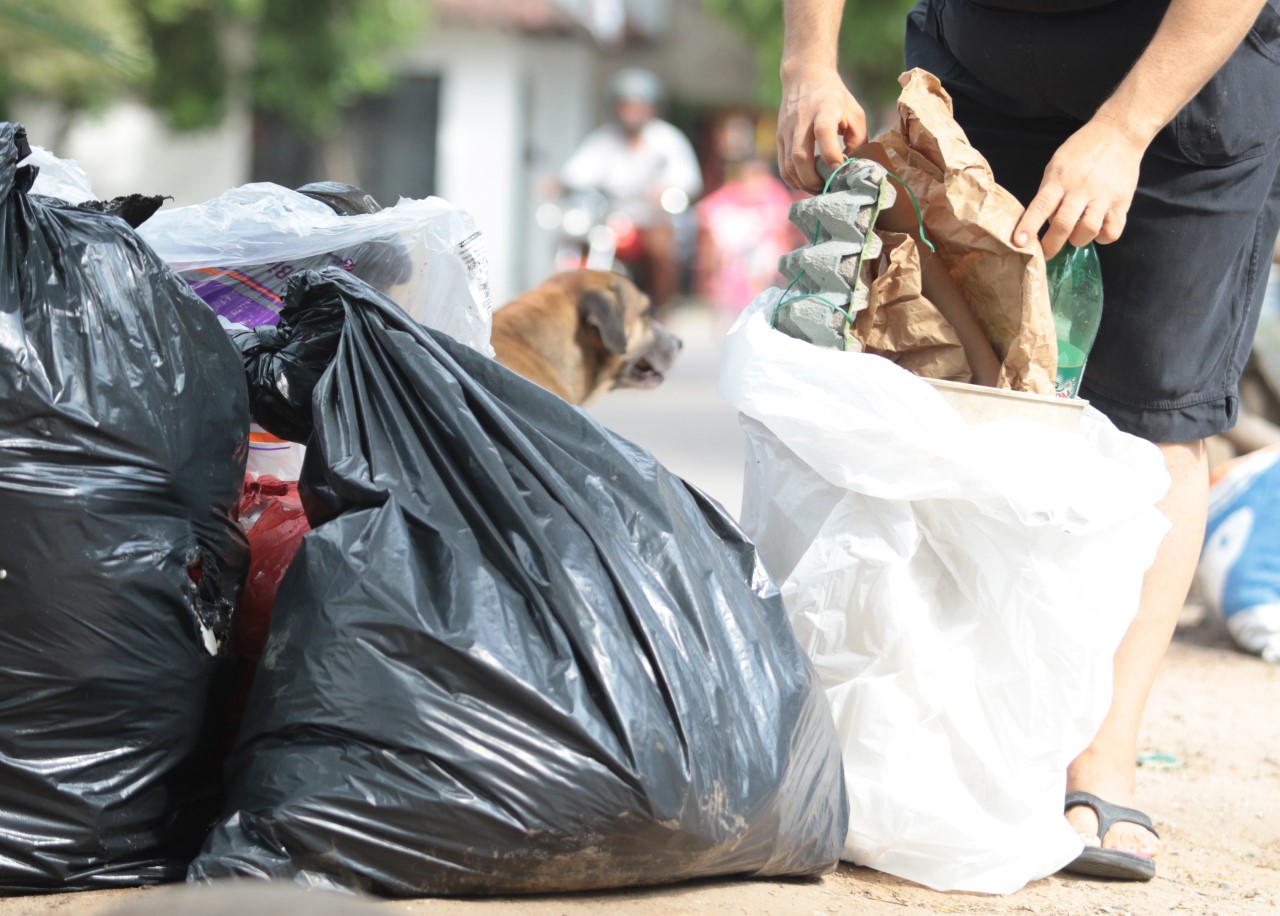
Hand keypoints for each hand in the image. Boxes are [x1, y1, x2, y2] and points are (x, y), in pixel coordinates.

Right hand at [777, 64, 866, 192]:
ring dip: (803, 183)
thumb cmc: (836, 98)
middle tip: (826, 188)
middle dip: (813, 179)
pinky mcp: (779, 138)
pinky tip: (805, 183)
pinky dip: (793, 180)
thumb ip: (858, 140)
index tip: (840, 169)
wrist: (805, 77)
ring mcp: (787, 130)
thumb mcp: (855, 113)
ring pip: (788, 165)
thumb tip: (853, 168)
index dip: (831, 155)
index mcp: (824, 109)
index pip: (824, 133)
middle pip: (800, 155)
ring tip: (817, 189)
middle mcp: (801, 120)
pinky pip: (783, 166)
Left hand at [1013, 116, 1146, 259]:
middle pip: (1064, 224)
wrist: (1118, 133)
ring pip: (1088, 230)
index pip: (1041, 206)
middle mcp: (1081, 189)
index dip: (1029, 227)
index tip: (1019, 243)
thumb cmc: (1082, 151)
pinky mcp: (1122, 202)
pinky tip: (1098, 230)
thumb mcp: (1057, 165)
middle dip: (1052, 244)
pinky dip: (1103, 237)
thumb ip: (1049, 192)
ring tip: (1075, 235)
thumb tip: (1042, 222)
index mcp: (1060, 179)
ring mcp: (1103, 196)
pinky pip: (1112, 231)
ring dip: (1077, 240)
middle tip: (1047, 252)